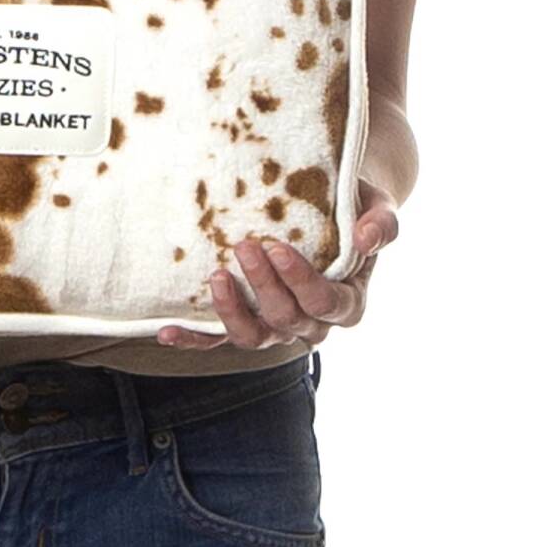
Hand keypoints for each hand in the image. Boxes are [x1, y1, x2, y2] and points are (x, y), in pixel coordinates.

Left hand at [157, 177, 398, 349]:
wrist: (328, 211)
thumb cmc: (353, 209)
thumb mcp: (377, 207)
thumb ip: (381, 224)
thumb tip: (367, 237)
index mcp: (347, 302)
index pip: (325, 303)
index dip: (301, 281)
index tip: (278, 248)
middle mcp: (311, 323)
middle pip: (287, 319)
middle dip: (264, 286)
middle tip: (244, 246)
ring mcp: (275, 327)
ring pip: (253, 337)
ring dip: (232, 311)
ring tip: (217, 276)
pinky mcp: (244, 322)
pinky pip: (217, 339)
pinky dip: (193, 338)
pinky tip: (166, 331)